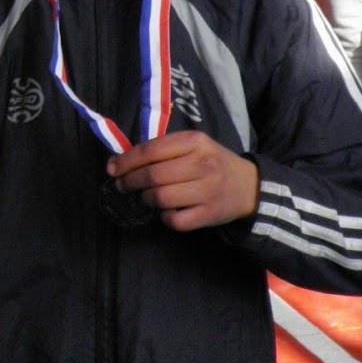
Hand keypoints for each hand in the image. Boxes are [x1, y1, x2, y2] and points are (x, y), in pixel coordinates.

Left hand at [107, 130, 259, 230]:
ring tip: (148, 196)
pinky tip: (167, 211)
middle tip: (124, 185)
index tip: (112, 169)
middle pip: (153, 176)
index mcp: (195, 142)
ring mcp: (208, 190)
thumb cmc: (211, 163)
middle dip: (130, 182)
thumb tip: (122, 161)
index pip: (151, 150)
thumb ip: (163, 150)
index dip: (126, 161)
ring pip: (160, 198)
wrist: (249, 186)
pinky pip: (175, 220)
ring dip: (147, 199)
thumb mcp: (193, 146)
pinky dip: (165, 217)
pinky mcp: (210, 214)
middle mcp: (203, 164)